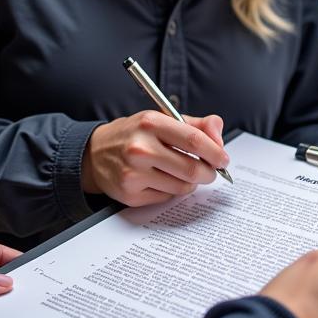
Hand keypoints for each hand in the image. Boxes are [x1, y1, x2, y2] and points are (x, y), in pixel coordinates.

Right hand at [81, 111, 228, 205]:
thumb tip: (219, 136)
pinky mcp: (130, 194)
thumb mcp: (161, 119)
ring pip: (182, 187)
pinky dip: (171, 191)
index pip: (194, 140)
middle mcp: (140, 148)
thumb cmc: (134, 134)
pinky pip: (166, 198)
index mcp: (150, 122)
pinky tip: (161, 180)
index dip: (215, 153)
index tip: (223, 160)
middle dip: (208, 173)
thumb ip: (195, 124)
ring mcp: (133, 173)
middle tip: (211, 172)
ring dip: (190, 183)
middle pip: (192, 168)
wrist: (94, 153)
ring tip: (182, 173)